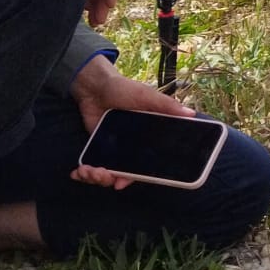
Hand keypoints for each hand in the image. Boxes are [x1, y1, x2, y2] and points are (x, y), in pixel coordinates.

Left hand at [69, 55, 195, 189]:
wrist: (95, 86)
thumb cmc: (124, 89)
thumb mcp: (146, 96)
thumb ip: (167, 106)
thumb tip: (191, 114)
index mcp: (148, 139)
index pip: (146, 166)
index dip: (135, 178)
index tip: (121, 183)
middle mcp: (132, 148)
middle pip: (124, 174)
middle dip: (111, 179)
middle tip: (102, 175)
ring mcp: (113, 149)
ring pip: (106, 174)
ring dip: (95, 177)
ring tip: (87, 171)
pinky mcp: (97, 148)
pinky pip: (92, 168)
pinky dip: (84, 174)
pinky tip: (78, 172)